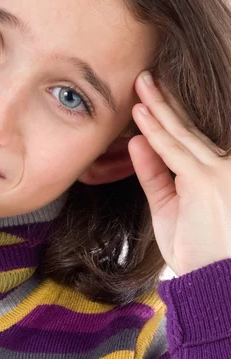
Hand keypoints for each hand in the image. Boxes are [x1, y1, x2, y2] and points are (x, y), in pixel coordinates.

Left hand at [128, 70, 230, 276]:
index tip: (148, 98)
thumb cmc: (198, 249)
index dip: (166, 116)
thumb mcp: (170, 207)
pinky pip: (173, 151)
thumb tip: (137, 142)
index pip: (187, 138)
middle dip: (162, 101)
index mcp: (215, 170)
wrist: (217, 280)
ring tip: (140, 83)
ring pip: (180, 133)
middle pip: (185, 128)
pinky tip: (141, 113)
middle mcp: (222, 164)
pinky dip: (154, 131)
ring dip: (157, 106)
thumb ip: (154, 174)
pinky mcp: (207, 179)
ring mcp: (217, 169)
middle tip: (144, 77)